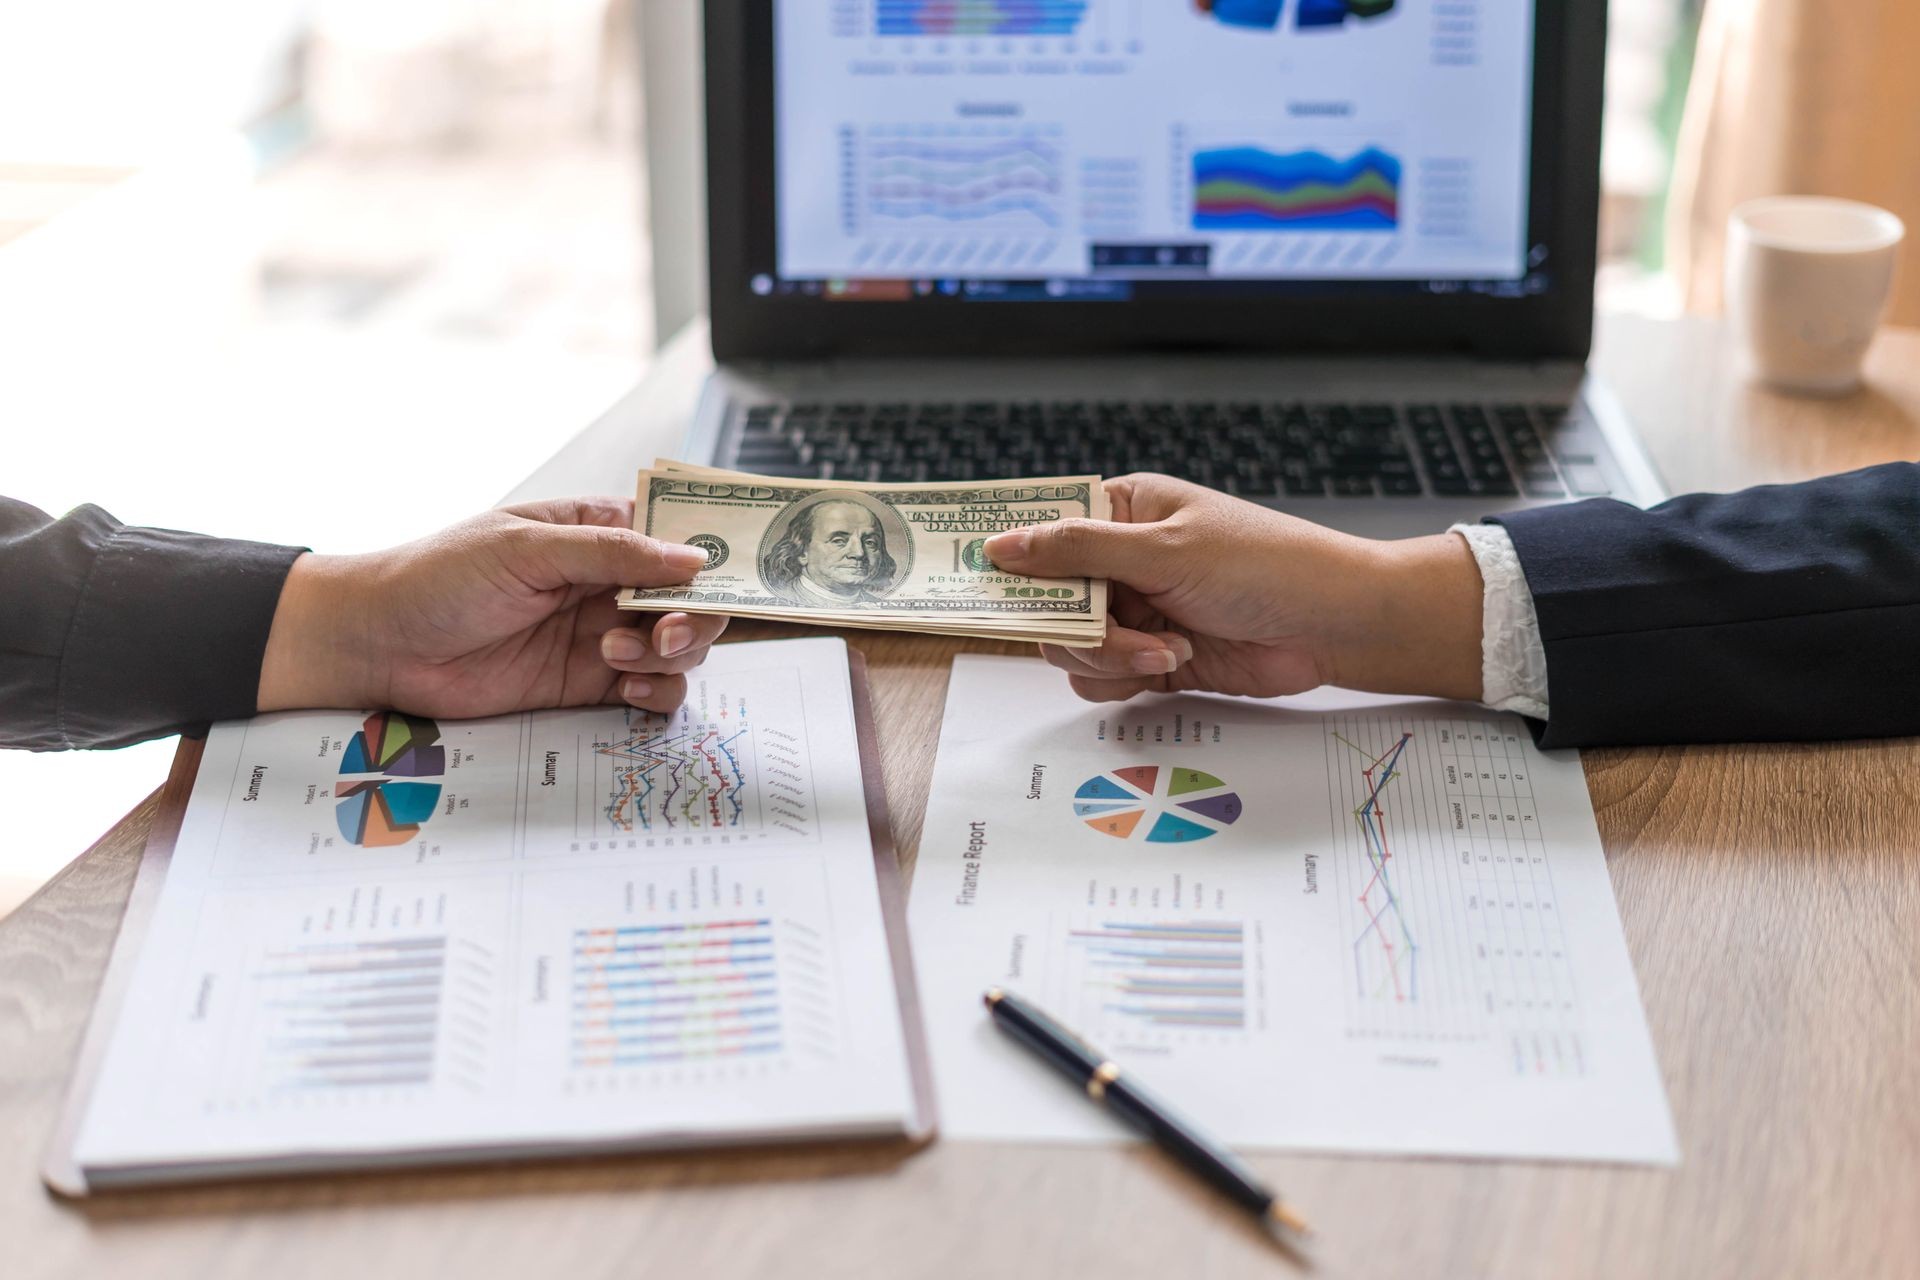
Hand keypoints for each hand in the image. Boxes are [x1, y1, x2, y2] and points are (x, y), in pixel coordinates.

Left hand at [257, 497, 726, 716]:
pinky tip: (623, 686)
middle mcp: (608, 581)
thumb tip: (690, 559)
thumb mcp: (526, 548)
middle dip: (692, 616)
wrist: (380, 645)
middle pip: (690, 597)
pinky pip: (652, 689)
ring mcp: (601, 633)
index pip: (676, 534)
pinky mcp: (588, 683)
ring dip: (668, 654)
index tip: (725, 574)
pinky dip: (656, 692)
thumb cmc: (439, 578)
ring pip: (679, 646)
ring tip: (616, 657)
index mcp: (597, 530)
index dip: (710, 553)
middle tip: (661, 631)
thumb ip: (612, 554)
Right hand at [983, 474, 1484, 703]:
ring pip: (1069, 646)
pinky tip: (1173, 661)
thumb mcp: (1166, 550)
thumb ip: (1077, 549)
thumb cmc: (1267, 566)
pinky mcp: (1152, 657)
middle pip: (1046, 600)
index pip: (1041, 527)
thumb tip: (1002, 543)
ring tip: (1166, 646)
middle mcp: (1120, 560)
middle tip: (1112, 626)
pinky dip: (1126, 678)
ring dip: (1111, 655)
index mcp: (1121, 512)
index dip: (1009, 553)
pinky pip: (1100, 678)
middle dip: (1079, 623)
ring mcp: (1135, 611)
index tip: (976, 576)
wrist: (1335, 627)